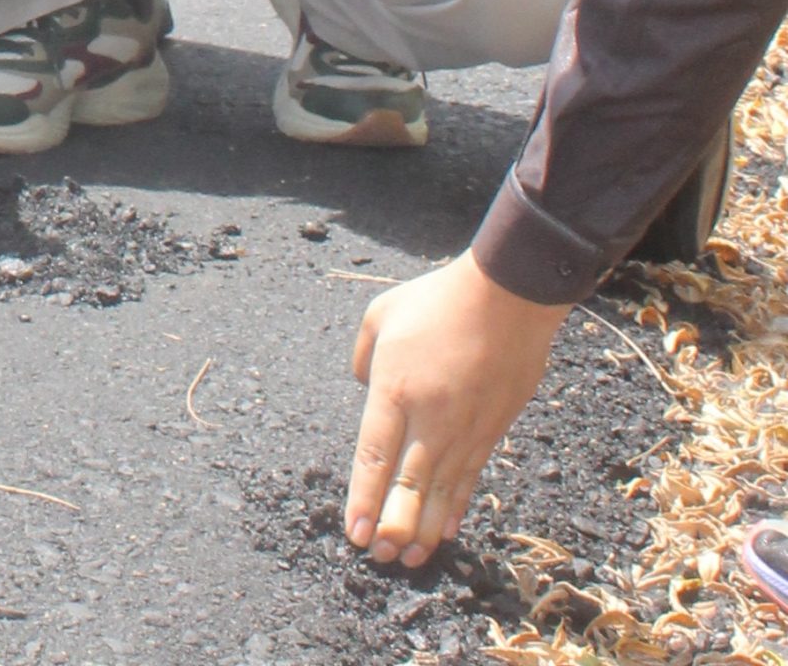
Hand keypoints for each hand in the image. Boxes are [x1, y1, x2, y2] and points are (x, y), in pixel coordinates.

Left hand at [348, 253, 567, 564]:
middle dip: (390, 527)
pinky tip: (445, 531)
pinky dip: (456, 508)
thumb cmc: (437, 301)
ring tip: (407, 558)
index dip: (363, 499)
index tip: (353, 533)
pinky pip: (469, 478)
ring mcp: (464, 428)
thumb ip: (363, 357)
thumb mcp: (380, 316)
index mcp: (395, 390)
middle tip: (376, 559)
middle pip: (407, 486)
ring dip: (422, 528)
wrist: (506, 299)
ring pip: (440, 492)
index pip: (373, 456)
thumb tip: (365, 389)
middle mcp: (429, 418)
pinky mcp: (492, 431)